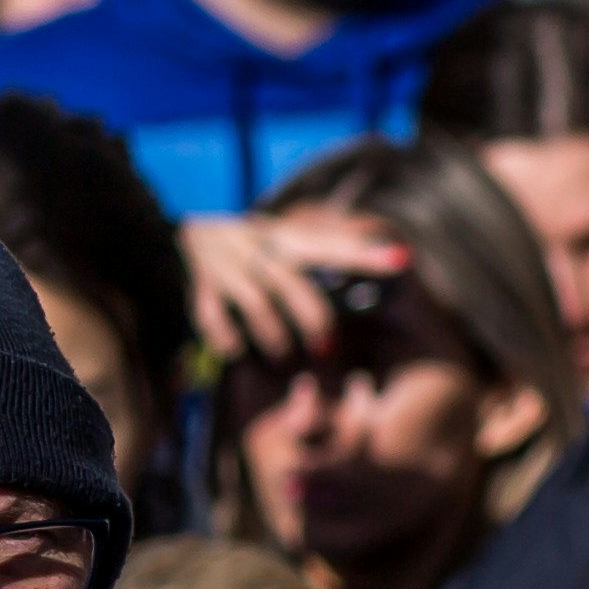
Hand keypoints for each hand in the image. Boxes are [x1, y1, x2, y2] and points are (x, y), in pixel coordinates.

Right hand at [181, 206, 405, 370]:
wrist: (186, 233)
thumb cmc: (256, 244)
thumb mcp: (291, 239)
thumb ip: (332, 247)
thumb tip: (398, 256)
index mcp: (287, 236)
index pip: (331, 244)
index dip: (365, 253)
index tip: (402, 260)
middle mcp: (258, 246)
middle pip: (291, 280)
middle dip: (312, 317)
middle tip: (327, 347)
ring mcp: (227, 265)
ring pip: (257, 301)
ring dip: (274, 334)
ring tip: (286, 355)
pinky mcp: (202, 285)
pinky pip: (212, 314)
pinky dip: (226, 336)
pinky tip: (237, 350)